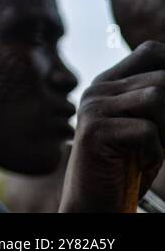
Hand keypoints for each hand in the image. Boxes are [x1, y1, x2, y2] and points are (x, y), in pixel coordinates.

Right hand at [60, 40, 164, 211]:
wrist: (97, 199)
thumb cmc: (130, 164)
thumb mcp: (151, 126)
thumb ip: (160, 100)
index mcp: (111, 82)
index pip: (152, 51)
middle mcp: (99, 88)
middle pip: (162, 78)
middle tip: (164, 138)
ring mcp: (93, 108)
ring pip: (156, 97)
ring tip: (155, 147)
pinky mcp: (94, 131)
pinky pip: (147, 130)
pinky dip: (155, 151)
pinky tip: (141, 160)